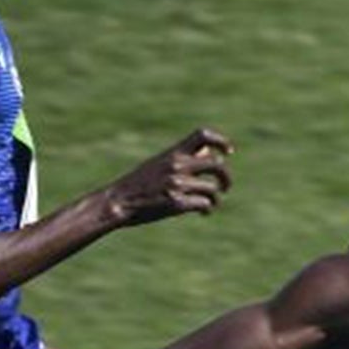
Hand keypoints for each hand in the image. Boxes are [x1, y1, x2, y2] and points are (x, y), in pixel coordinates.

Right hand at [107, 128, 234, 224]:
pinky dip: (207, 209)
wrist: (119, 201)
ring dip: (216, 199)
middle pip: (217, 165)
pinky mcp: (176, 203)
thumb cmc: (141, 184)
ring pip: (213, 189)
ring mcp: (177, 184)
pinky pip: (205, 204)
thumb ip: (184, 158)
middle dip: (226, 177)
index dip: (221, 141)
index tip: (229, 152)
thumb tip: (209, 154)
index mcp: (173, 152)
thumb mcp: (160, 164)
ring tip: (210, 204)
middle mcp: (177, 165)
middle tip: (225, 187)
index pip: (202, 135)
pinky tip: (203, 213)